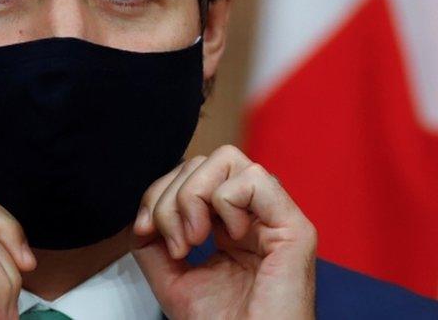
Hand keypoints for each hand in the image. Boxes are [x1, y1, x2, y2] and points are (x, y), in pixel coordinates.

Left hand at [132, 145, 316, 319]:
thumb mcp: (172, 279)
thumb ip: (153, 243)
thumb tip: (142, 215)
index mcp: (227, 224)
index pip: (189, 176)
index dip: (158, 193)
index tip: (145, 231)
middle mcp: (251, 214)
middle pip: (202, 162)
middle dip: (171, 196)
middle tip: (175, 244)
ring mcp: (274, 217)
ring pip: (226, 158)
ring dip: (194, 195)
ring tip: (196, 239)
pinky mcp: (294, 227)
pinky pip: (255, 178)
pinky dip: (226, 201)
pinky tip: (229, 236)